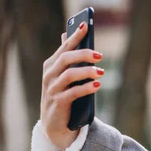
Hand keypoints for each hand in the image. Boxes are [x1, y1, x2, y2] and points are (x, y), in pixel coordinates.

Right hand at [40, 21, 103, 150]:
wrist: (55, 125)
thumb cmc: (63, 96)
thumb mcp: (64, 77)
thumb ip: (67, 58)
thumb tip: (67, 35)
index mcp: (51, 66)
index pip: (64, 48)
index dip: (74, 36)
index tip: (85, 25)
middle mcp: (49, 75)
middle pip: (65, 59)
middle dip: (83, 54)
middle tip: (100, 55)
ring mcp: (52, 89)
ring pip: (69, 75)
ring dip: (87, 72)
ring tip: (101, 72)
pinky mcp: (58, 103)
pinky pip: (73, 93)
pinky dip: (86, 88)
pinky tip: (97, 86)